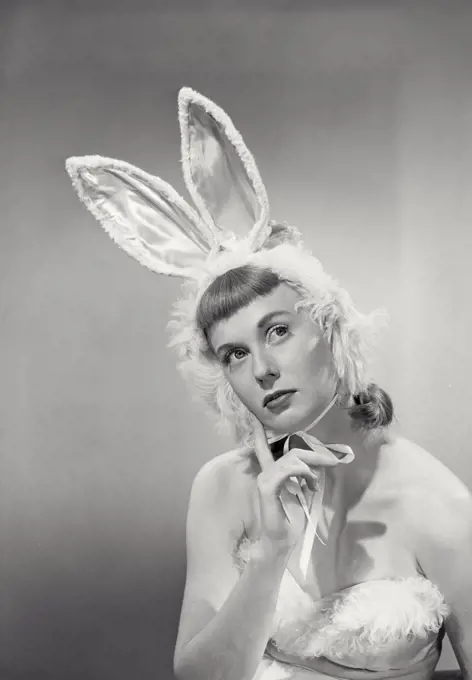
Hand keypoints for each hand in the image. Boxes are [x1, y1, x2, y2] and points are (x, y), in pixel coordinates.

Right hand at [251, 417, 339, 555]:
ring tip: (317, 482)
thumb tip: (319, 464)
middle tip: (333, 460)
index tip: (256, 417)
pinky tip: (310, 482)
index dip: (260, 433)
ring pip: (292, 459)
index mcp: (272, 474)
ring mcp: (265, 479)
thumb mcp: (302, 495)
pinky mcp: (267, 487)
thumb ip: (306, 478)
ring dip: (312, 467)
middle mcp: (266, 473)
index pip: (264, 449)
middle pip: (292, 450)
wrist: (281, 544)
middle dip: (315, 452)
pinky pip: (287, 469)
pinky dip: (303, 473)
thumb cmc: (292, 523)